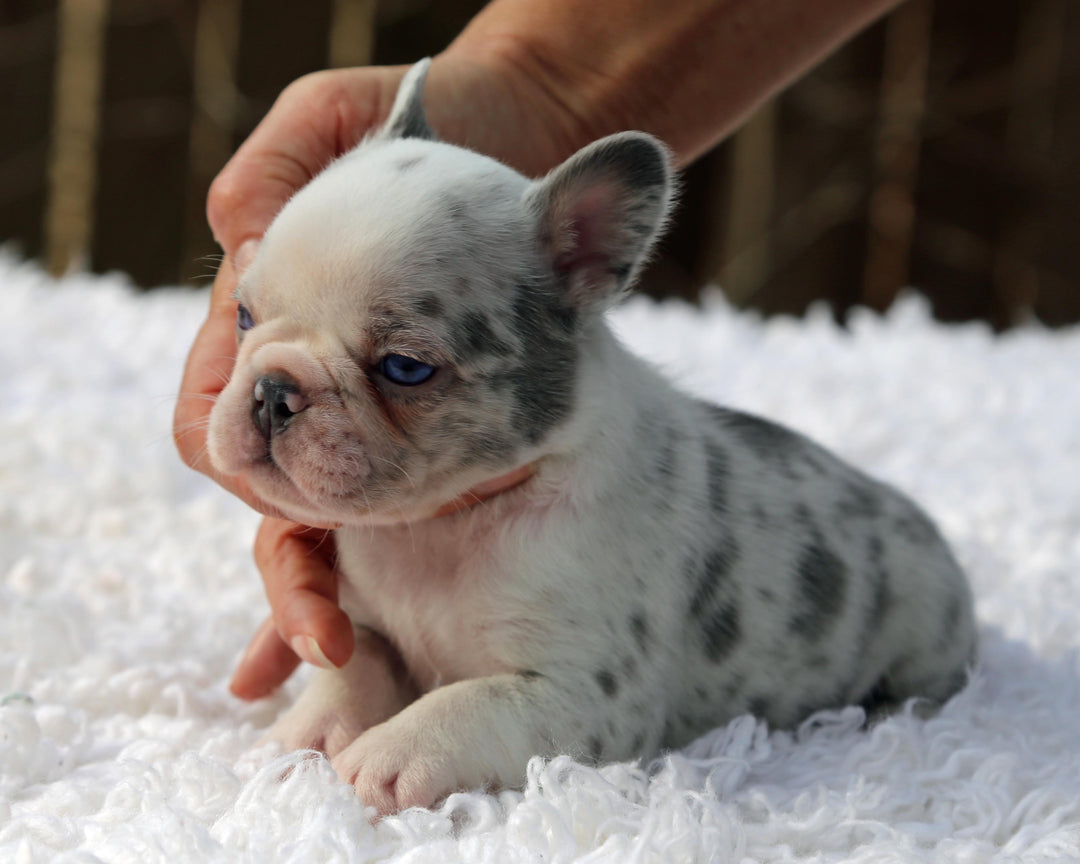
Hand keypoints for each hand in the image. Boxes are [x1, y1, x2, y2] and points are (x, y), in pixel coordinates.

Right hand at [173, 50, 578, 699]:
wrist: (516, 147)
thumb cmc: (429, 121)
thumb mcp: (345, 112)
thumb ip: (288, 150)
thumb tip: (235, 225)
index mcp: (276, 323)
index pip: (216, 418)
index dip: (238, 464)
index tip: (279, 508)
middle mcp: (311, 383)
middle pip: (268, 496)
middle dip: (283, 566)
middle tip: (321, 635)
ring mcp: (361, 412)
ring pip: (317, 526)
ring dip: (311, 594)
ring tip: (332, 659)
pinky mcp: (417, 428)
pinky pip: (383, 513)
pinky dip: (357, 579)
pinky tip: (353, 641)